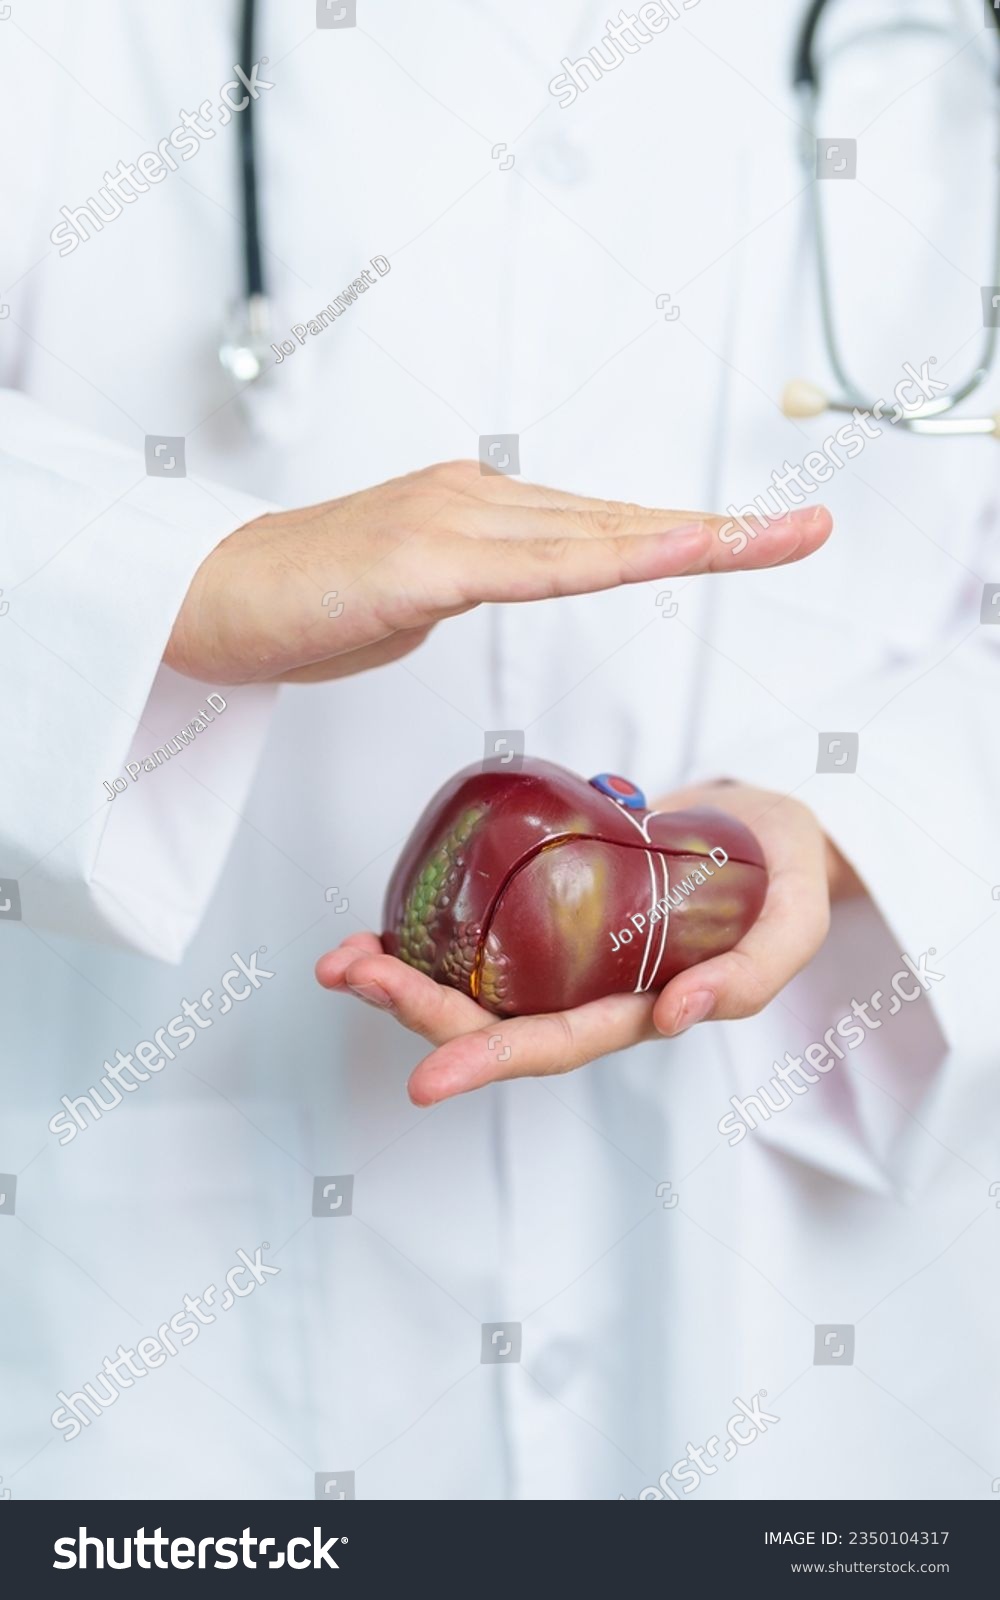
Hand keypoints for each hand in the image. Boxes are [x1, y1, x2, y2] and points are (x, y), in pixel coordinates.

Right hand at [164, 460, 830, 683]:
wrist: (203, 600)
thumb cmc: (297, 606)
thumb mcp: (407, 601)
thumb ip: (466, 586)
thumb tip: (497, 587)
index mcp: (476, 511)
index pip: (598, 528)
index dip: (682, 530)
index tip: (758, 536)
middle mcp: (475, 500)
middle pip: (617, 520)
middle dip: (718, 529)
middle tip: (808, 529)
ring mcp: (450, 522)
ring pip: (592, 535)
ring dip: (689, 537)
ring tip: (773, 538)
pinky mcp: (422, 561)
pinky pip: (533, 565)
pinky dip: (608, 559)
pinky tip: (668, 551)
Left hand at [315, 782, 864, 1104]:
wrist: (773, 831)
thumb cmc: (785, 875)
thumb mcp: (794, 920)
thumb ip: (755, 972)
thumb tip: (678, 1014)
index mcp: (642, 1007)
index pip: (557, 1044)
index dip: (490, 1063)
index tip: (423, 1082)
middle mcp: (591, 991)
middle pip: (492, 1020)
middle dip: (416, 1007)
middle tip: (351, 975)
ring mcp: (567, 952)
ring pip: (474, 983)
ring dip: (404, 977)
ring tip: (341, 961)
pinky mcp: (551, 907)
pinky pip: (482, 932)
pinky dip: (429, 932)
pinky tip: (381, 928)